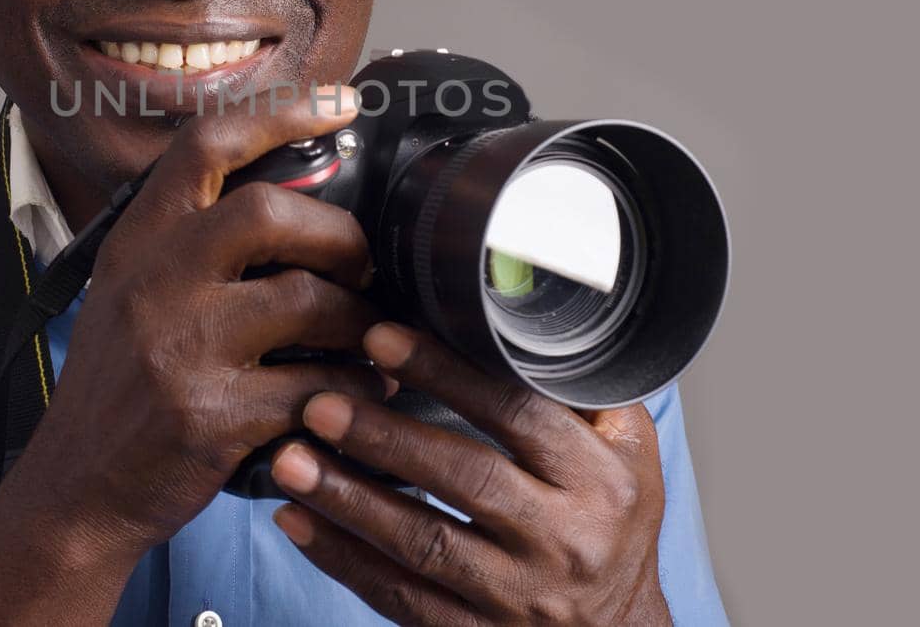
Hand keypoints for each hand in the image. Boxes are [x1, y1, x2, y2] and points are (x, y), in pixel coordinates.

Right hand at [0, 84, 387, 557]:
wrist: (75, 487)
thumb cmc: (117, 386)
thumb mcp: (129, 291)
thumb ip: (190, 241)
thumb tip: (290, 198)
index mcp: (139, 242)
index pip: (206, 146)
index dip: (282, 112)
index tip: (341, 104)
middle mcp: (155, 283)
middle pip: (271, 212)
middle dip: (340, 237)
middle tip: (360, 266)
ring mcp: (181, 349)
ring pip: (310, 302)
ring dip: (360, 321)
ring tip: (369, 338)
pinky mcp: (212, 417)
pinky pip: (317, 386)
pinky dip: (354, 390)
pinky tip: (358, 393)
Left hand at [269, 323, 671, 625]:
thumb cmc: (613, 528)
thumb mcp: (628, 455)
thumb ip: (575, 394)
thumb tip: (504, 319)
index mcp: (598, 480)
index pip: (516, 413)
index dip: (446, 373)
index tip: (382, 339)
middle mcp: (563, 539)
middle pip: (466, 478)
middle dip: (384, 437)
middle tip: (319, 403)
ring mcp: (518, 596)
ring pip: (424, 543)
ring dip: (349, 499)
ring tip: (291, 458)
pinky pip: (401, 600)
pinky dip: (343, 560)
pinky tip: (298, 522)